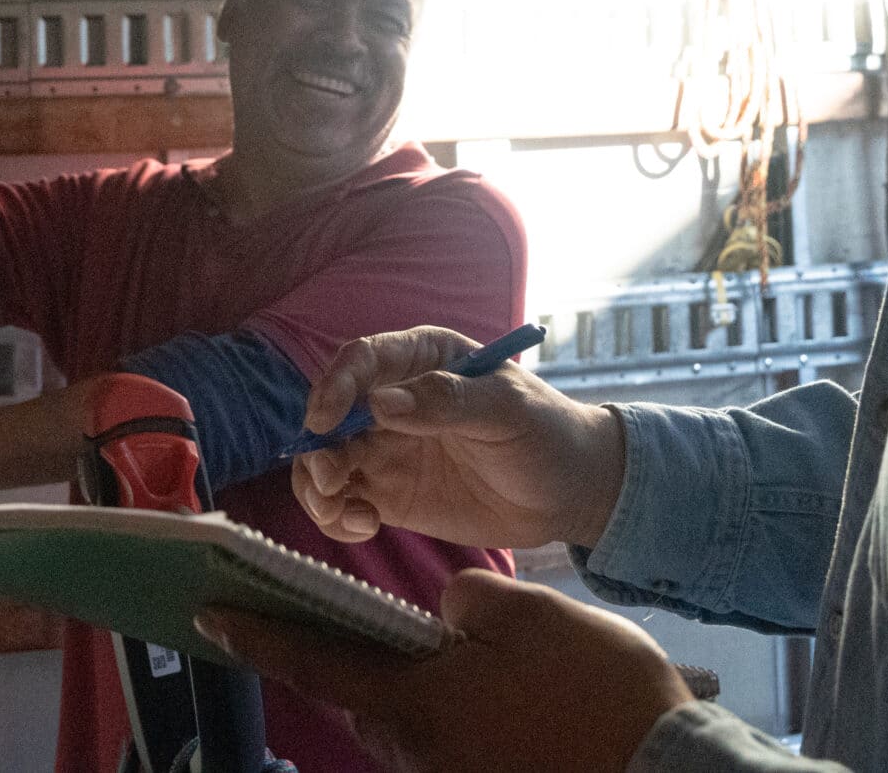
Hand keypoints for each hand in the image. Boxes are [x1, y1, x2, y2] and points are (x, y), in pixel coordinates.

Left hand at [202, 568, 691, 772]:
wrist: (663, 771)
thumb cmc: (595, 693)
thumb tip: (446, 616)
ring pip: (408, 720)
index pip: (315, 660)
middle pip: (363, 697)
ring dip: (416, 686)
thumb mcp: (530, 615)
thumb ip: (468, 601)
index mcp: (415, 701)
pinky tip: (495, 690)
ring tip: (457, 654)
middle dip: (356, 659)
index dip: (259, 636)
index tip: (210, 617)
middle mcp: (417, 751)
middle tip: (359, 620)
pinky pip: (448, 741)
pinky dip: (453, 710)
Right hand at [292, 327, 625, 550]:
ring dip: (318, 486)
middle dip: (318, 447)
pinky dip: (335, 515)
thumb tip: (380, 403)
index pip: (362, 360)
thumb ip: (447, 402)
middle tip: (332, 481)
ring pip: (326, 459)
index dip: (335, 386)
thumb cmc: (545, 433)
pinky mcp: (388, 493)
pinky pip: (341, 500)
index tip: (325, 421)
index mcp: (422, 359)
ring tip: (347, 514)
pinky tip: (363, 528)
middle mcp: (393, 399)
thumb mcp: (506, 411)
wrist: (569, 492)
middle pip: (331, 414)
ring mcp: (387, 448)